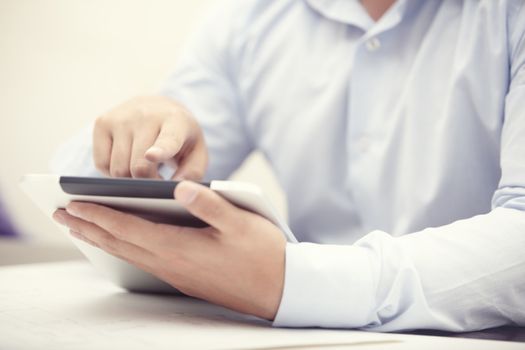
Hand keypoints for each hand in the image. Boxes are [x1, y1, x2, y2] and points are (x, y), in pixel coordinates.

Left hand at [52, 181, 286, 319]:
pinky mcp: (185, 278)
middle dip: (89, 228)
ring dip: (102, 240)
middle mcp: (172, 264)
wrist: (280, 290)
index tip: (73, 204)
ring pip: (129, 255)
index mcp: (181, 247)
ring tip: (82, 229)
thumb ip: (208, 203)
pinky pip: (144, 262)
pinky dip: (124, 249)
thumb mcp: (240, 222)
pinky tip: (122, 245)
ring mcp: (177, 274)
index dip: (100, 215)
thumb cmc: (263, 254)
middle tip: (62, 216)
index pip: (130, 229)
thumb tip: (179, 187)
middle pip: (121, 244)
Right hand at [93, 96, 207, 179]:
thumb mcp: (196, 152)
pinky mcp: (102, 122)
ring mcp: (121, 118)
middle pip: (138, 167)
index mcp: (176, 121)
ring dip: (130, 179)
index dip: (159, 150)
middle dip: (147, 183)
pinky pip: (101, 164)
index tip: (152, 156)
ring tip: (144, 170)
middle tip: (157, 180)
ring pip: (118, 169)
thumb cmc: (180, 137)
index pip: (167, 139)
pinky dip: (112, 172)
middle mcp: (146, 115)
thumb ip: (192, 173)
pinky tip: (126, 162)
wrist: (158, 107)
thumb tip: (176, 188)